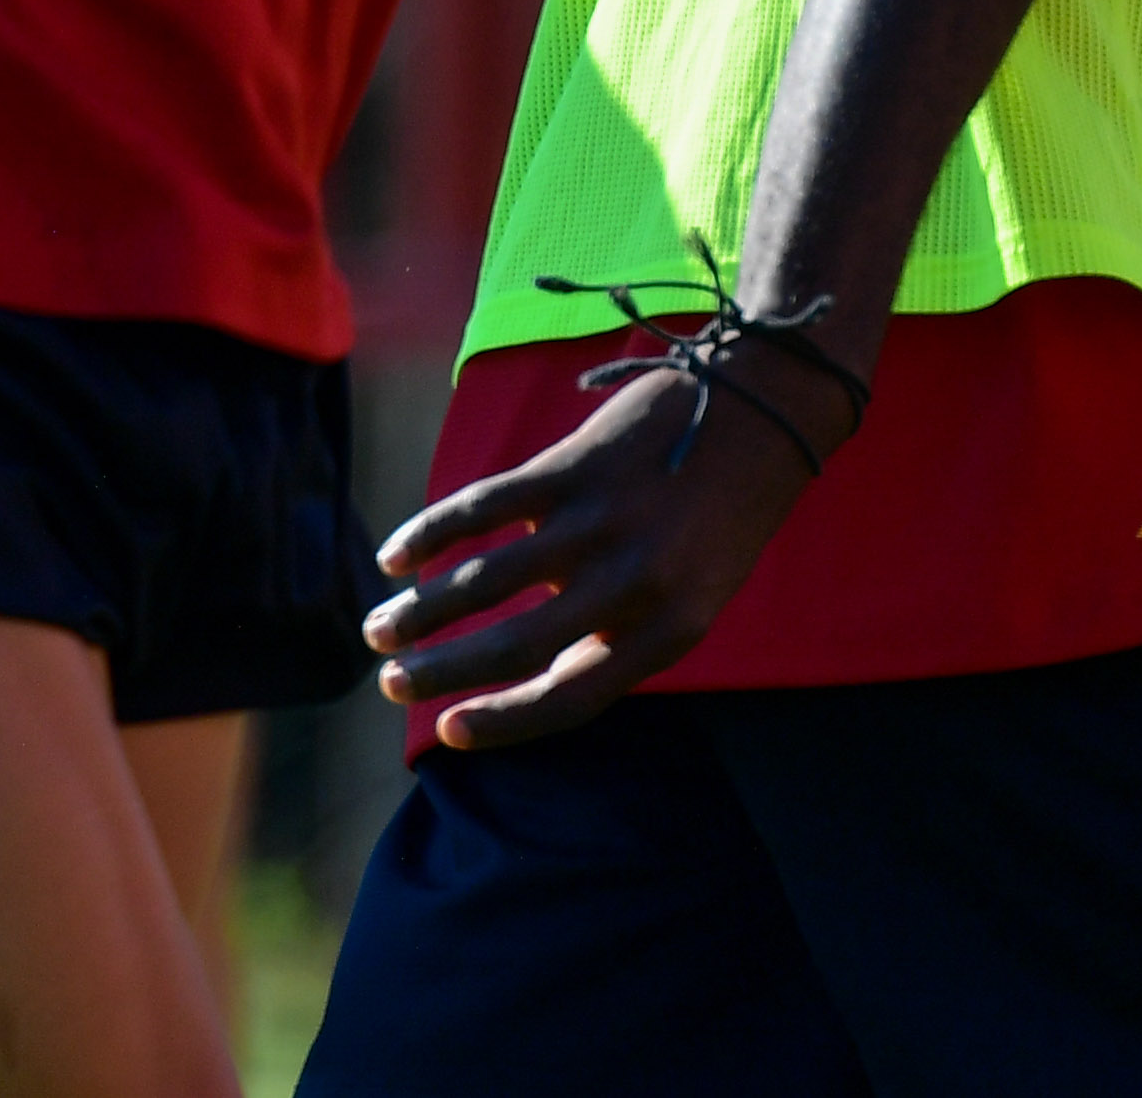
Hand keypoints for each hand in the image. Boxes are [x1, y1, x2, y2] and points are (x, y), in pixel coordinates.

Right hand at [356, 360, 828, 749]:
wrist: (763, 410)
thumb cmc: (724, 511)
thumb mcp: (695, 591)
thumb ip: (622, 627)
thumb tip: (529, 660)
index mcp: (669, 630)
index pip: (571, 698)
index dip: (502, 722)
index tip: (446, 731)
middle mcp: (632, 585)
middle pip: (515, 646)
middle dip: (441, 671)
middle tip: (389, 684)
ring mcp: (598, 523)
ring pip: (486, 582)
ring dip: (420, 613)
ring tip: (377, 632)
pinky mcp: (571, 467)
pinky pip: (481, 508)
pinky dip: (429, 535)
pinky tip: (395, 556)